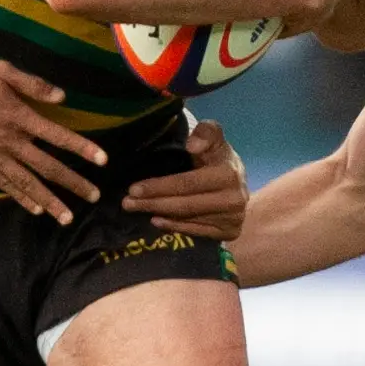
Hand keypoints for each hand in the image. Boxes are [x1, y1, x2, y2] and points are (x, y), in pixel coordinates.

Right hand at [0, 55, 102, 222]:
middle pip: (47, 166)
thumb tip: (62, 98)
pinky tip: (36, 209)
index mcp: (18, 115)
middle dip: (73, 182)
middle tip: (94, 197)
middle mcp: (9, 140)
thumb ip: (32, 84)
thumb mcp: (0, 69)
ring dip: (50, 200)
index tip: (103, 161)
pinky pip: (3, 185)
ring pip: (27, 182)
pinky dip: (20, 198)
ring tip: (68, 217)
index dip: (82, 148)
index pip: (57, 136)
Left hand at [122, 117, 246, 238]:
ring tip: (136, 209)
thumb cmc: (217, 158)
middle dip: (152, 203)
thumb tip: (192, 144)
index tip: (133, 188)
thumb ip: (207, 133)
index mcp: (229, 173)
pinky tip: (156, 221)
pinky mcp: (230, 232)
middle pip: (185, 204)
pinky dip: (174, 227)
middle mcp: (234, 199)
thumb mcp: (214, 139)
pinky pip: (197, 232)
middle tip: (126, 203)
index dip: (160, 186)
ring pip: (189, 219)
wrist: (238, 184)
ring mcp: (233, 219)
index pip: (188, 183)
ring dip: (159, 214)